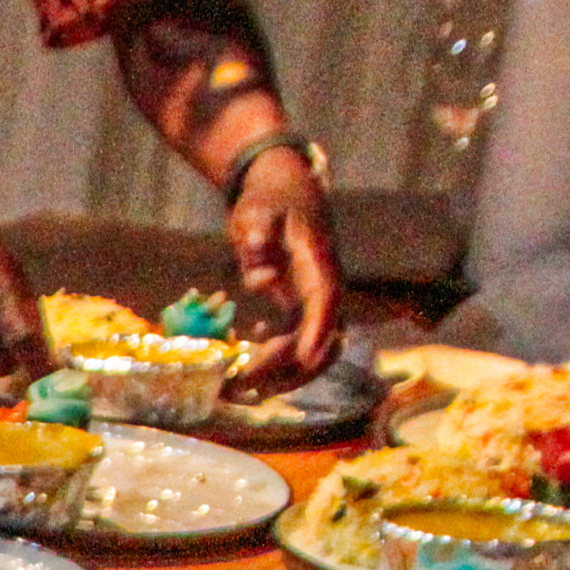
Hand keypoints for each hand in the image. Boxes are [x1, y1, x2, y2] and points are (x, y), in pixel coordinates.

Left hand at [223, 148, 341, 392]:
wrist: (283, 185)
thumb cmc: (268, 198)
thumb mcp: (256, 211)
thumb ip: (258, 240)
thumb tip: (262, 280)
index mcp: (318, 261)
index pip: (327, 301)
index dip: (318, 332)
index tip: (303, 359)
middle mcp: (324, 284)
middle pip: (324, 335)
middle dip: (292, 364)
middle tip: (246, 379)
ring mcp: (314, 297)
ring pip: (314, 346)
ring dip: (285, 372)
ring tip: (243, 384)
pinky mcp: (301, 303)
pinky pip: (298, 339)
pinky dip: (278, 356)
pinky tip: (251, 346)